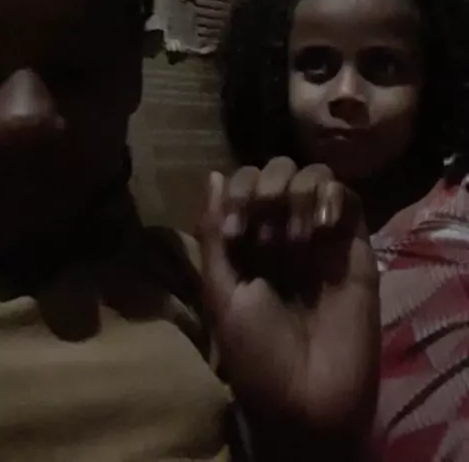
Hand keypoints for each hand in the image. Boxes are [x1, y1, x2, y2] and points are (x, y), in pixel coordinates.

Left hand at [199, 158, 379, 455]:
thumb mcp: (221, 292)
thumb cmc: (256, 352)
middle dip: (267, 190)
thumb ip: (213, 231)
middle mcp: (283, 229)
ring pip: (314, 174)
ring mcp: (321, 235)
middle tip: (267, 240)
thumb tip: (212, 173)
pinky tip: (322, 228)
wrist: (309, 397)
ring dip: (298, 194)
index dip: (237, 193)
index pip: (243, 182)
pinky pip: (348, 196)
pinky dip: (332, 197)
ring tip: (296, 241)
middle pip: (277, 169)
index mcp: (248, 239)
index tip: (235, 233)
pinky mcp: (354, 244)